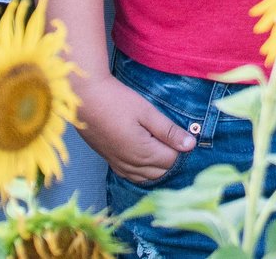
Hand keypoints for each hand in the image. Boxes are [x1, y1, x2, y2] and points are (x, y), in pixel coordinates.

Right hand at [77, 74, 193, 182]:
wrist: (84, 99)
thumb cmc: (117, 101)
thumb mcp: (147, 112)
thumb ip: (169, 131)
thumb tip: (190, 144)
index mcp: (143, 153)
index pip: (172, 161)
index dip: (180, 148)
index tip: (182, 134)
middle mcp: (131, 164)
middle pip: (160, 172)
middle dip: (171, 159)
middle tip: (174, 139)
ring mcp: (118, 164)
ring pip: (146, 177)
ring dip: (158, 167)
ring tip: (163, 148)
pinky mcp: (109, 161)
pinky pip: (131, 176)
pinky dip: (143, 172)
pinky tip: (146, 160)